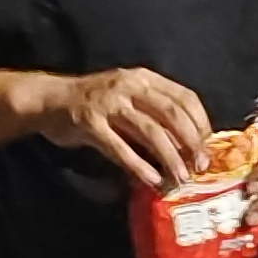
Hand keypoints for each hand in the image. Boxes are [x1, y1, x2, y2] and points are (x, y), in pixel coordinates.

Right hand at [20, 65, 215, 185]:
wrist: (49, 100)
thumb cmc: (93, 103)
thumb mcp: (127, 98)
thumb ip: (153, 113)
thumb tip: (186, 143)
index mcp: (143, 78)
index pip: (184, 97)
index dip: (201, 122)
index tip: (207, 146)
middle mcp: (129, 86)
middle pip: (172, 114)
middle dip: (190, 142)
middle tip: (200, 166)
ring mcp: (109, 103)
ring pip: (150, 132)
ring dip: (170, 157)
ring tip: (180, 178)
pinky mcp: (90, 123)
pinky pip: (120, 148)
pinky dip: (139, 166)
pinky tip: (151, 180)